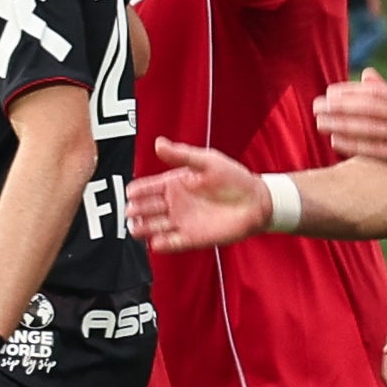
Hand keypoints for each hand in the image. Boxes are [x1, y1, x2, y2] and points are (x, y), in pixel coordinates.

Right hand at [127, 138, 280, 254]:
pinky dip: (162, 244)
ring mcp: (182, 221)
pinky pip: (172, 243)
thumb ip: (181, 155)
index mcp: (175, 183)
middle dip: (136, 210)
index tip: (130, 193)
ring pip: (154, 226)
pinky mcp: (191, 238)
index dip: (138, 190)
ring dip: (143, 228)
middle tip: (130, 212)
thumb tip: (158, 143)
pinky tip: (155, 242)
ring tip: (135, 228)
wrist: (256, 202)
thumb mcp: (207, 161)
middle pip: (147, 208)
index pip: (149, 187)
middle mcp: (175, 203)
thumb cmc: (234, 178)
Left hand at [312, 80, 386, 187]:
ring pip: (368, 127)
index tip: (328, 92)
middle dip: (339, 106)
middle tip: (316, 105)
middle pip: (368, 107)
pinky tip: (336, 141)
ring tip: (320, 122)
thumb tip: (365, 74)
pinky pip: (375, 149)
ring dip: (340, 124)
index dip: (349, 91)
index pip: (374, 92)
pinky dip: (353, 144)